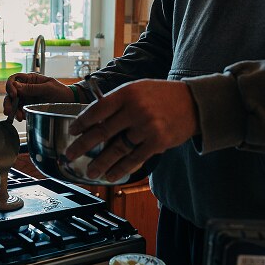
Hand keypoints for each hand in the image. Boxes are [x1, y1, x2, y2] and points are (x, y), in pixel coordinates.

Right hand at [3, 73, 74, 120]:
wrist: (70, 102)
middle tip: (9, 111)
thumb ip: (32, 88)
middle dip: (8, 102)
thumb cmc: (61, 91)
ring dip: (13, 110)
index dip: (10, 86)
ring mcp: (27, 98)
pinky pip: (20, 110)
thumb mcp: (48, 88)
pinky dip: (19, 115)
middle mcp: (26, 88)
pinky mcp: (29, 107)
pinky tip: (22, 117)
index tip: (14, 94)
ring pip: (14, 103)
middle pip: (11, 92)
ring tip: (18, 117)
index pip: (14, 79)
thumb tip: (16, 86)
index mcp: (30, 79)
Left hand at [65, 79, 198, 181]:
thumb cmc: (161, 96)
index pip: (97, 109)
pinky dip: (120, 169)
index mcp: (127, 93)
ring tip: (89, 171)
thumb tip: (93, 120)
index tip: (72, 131)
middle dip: (83, 146)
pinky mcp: (157, 142)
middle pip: (102, 131)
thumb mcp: (137, 89)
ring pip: (117, 149)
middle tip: (70, 155)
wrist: (194, 103)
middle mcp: (135, 110)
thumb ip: (117, 103)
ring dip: (100, 163)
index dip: (82, 122)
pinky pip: (134, 159)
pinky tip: (111, 175)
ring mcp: (147, 127)